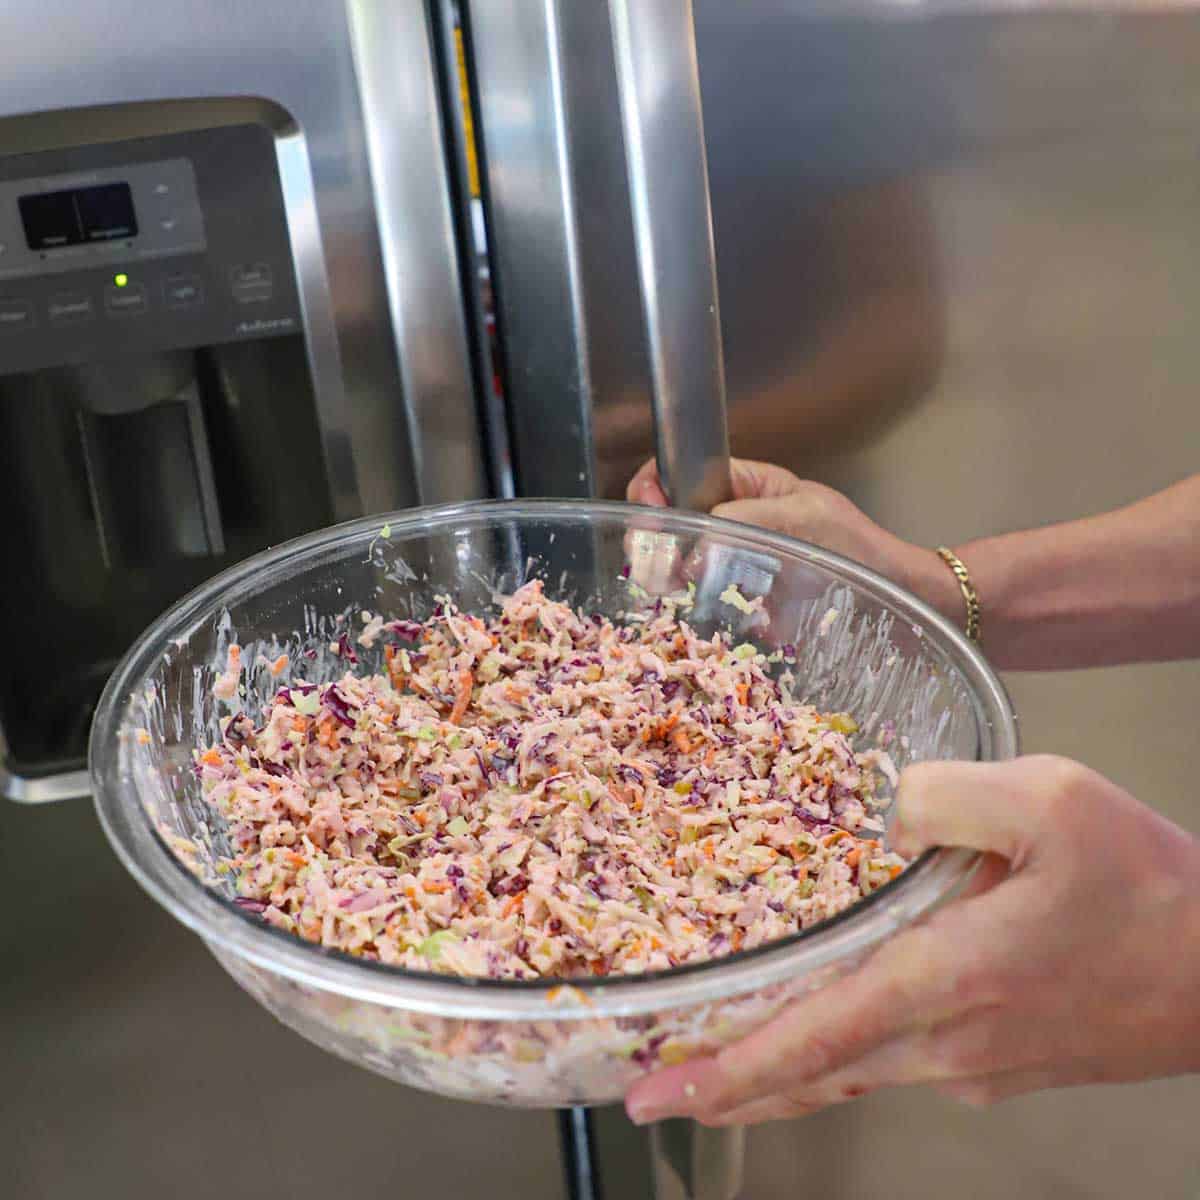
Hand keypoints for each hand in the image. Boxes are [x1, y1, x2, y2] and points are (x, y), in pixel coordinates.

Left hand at [625, 755, 1199, 1125]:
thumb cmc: (1150, 886)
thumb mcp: (1051, 798)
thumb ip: (947, 794)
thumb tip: (883, 812)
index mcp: (950, 979)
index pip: (813, 1038)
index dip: (728, 1070)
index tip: (657, 1094)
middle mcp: (950, 1042)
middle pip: (814, 1073)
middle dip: (728, 1085)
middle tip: (654, 1088)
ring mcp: (976, 1064)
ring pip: (851, 1074)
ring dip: (779, 1074)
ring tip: (717, 1070)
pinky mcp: (1002, 1064)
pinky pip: (896, 1063)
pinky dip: (840, 1056)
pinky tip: (827, 1032)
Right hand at [626, 458, 958, 622]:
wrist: (904, 606)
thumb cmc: (864, 553)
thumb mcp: (803, 518)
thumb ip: (745, 518)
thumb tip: (695, 539)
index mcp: (747, 488)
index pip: (682, 473)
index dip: (655, 487)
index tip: (649, 511)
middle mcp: (736, 526)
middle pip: (672, 524)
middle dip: (655, 539)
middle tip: (651, 561)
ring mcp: (737, 570)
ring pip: (681, 569)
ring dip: (669, 580)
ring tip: (668, 589)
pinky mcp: (745, 612)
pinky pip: (705, 611)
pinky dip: (695, 616)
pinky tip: (693, 618)